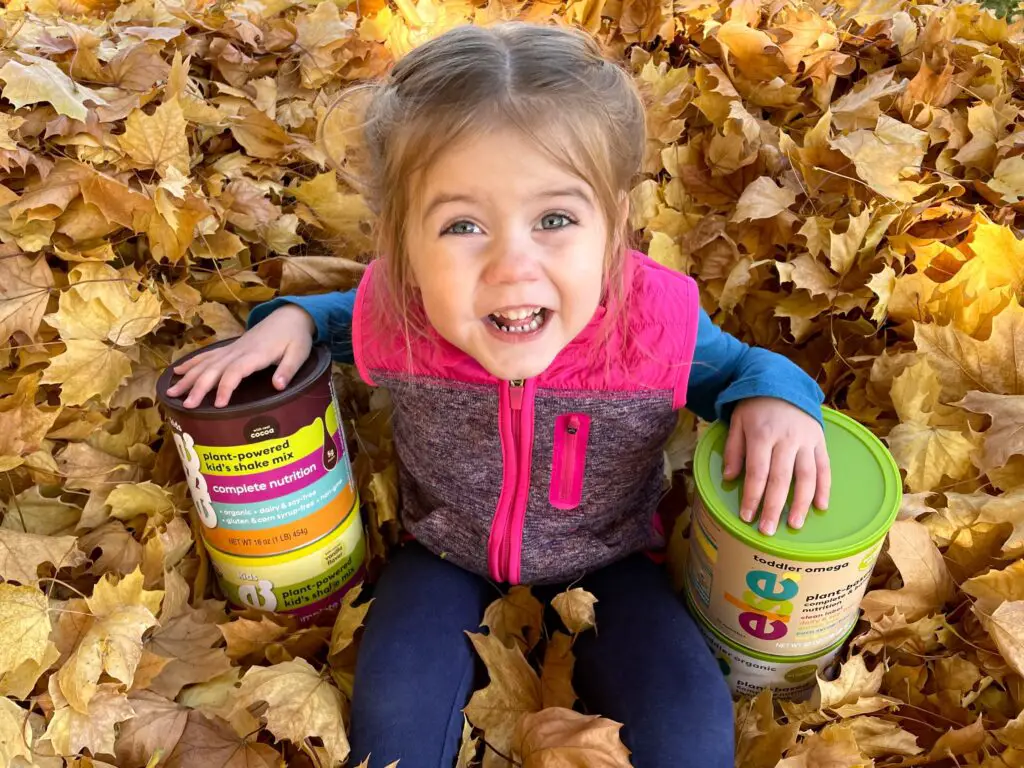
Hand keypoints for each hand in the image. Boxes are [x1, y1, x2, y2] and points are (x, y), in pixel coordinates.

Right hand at [165, 304, 315, 407]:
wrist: (289, 316)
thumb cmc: (296, 337)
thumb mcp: (299, 353)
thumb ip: (288, 370)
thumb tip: (278, 386)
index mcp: (256, 355)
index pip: (235, 372)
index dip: (225, 387)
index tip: (219, 405)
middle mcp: (239, 351)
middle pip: (214, 369)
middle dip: (198, 387)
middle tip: (186, 405)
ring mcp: (232, 348)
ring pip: (206, 363)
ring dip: (188, 378)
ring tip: (171, 393)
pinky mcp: (230, 348)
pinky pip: (207, 356)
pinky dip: (191, 363)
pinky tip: (177, 371)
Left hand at [722, 397, 829, 535]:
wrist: (783, 382)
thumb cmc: (755, 406)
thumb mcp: (736, 422)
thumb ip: (733, 450)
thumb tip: (730, 478)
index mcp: (762, 434)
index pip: (757, 472)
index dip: (752, 496)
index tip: (746, 517)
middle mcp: (786, 439)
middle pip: (781, 478)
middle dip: (774, 507)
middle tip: (767, 530)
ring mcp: (806, 440)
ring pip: (806, 476)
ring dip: (801, 503)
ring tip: (794, 524)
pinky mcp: (820, 441)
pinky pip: (824, 467)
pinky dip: (824, 488)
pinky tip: (820, 507)